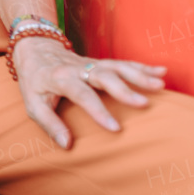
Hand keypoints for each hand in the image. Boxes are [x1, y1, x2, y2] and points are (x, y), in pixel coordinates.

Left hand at [12, 36, 166, 149]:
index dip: (98, 111)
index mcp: (60, 78)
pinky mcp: (99, 62)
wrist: (34, 49)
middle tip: (144, 104)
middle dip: (124, 89)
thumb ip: (49, 124)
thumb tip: (67, 145)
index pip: (82, 94)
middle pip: (103, 75)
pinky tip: (161, 72)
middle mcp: (78, 68)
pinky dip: (142, 66)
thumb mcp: (32, 103)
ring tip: (160, 85)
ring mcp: (91, 63)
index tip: (116, 128)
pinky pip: (122, 63)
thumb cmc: (34, 81)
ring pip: (116, 66)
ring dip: (139, 74)